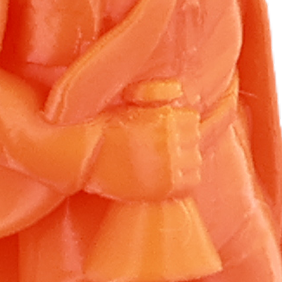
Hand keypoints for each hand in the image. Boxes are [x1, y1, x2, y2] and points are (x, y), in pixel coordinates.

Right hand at [84, 102, 201, 201]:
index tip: (173, 133)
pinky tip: (170, 181)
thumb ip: (154, 106)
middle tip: (170, 152)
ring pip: (195, 162)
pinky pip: (190, 183)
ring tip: (169, 166)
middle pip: (194, 140)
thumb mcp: (130, 108)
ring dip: (186, 164)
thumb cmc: (104, 132)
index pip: (192, 119)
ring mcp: (169, 163)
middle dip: (185, 144)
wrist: (87, 159)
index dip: (183, 126)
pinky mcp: (166, 186)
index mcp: (164, 117)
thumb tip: (177, 96)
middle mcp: (170, 139)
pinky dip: (184, 183)